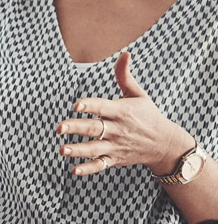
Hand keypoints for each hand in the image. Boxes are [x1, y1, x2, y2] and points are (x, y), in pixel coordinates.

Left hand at [58, 51, 193, 176]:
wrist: (165, 144)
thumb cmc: (148, 115)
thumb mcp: (138, 95)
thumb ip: (125, 76)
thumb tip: (124, 53)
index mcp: (121, 111)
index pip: (103, 107)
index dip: (90, 105)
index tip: (76, 105)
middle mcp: (117, 129)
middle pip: (94, 129)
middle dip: (76, 128)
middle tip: (59, 127)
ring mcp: (115, 146)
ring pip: (94, 149)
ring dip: (78, 150)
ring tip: (61, 150)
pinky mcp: (114, 159)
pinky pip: (100, 165)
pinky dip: (88, 169)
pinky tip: (73, 170)